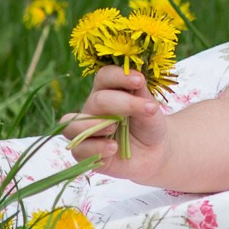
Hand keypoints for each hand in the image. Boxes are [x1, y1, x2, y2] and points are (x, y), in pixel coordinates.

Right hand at [58, 66, 168, 180]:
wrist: (155, 152)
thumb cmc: (148, 124)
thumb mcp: (149, 107)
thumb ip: (141, 93)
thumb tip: (137, 75)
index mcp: (107, 91)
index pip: (104, 76)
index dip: (120, 76)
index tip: (140, 80)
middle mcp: (93, 109)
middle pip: (96, 100)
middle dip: (123, 103)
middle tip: (148, 109)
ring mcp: (86, 131)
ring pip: (73, 125)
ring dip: (94, 125)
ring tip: (115, 128)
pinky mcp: (85, 153)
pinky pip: (79, 150)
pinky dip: (96, 148)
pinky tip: (114, 148)